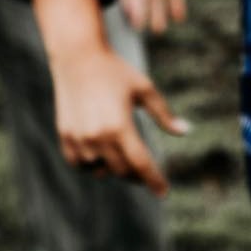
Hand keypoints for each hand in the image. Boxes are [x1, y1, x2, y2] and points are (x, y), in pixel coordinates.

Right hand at [52, 45, 189, 196]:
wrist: (78, 58)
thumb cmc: (116, 72)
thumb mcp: (145, 90)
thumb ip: (164, 115)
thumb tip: (185, 131)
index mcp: (120, 127)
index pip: (140, 163)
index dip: (154, 180)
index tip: (164, 192)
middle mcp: (97, 137)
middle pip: (121, 170)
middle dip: (136, 174)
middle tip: (145, 171)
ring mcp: (78, 139)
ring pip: (99, 170)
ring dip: (114, 168)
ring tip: (123, 156)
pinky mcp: (65, 136)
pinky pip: (79, 164)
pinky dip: (92, 164)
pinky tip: (102, 155)